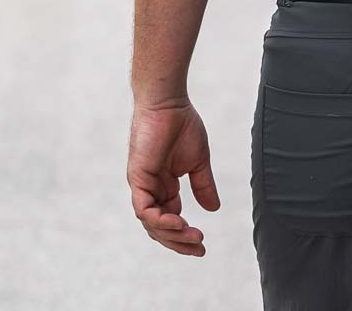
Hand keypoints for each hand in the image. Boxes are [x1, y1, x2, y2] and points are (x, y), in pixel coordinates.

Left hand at [127, 100, 219, 255]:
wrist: (168, 103)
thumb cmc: (181, 125)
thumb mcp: (198, 161)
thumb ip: (203, 184)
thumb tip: (213, 209)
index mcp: (164, 186)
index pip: (170, 220)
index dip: (184, 236)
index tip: (203, 245)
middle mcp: (151, 189)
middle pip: (160, 228)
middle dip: (179, 242)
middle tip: (200, 249)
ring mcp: (143, 185)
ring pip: (151, 223)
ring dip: (172, 234)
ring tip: (193, 236)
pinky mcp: (137, 178)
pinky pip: (144, 209)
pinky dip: (159, 220)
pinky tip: (178, 223)